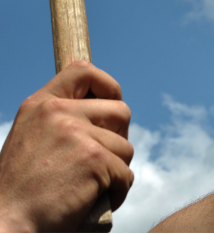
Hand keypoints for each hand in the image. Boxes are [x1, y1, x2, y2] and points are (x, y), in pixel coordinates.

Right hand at [0, 61, 133, 231]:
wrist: (6, 223)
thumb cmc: (22, 190)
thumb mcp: (32, 139)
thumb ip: (61, 119)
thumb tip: (104, 106)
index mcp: (41, 104)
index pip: (83, 70)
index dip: (108, 86)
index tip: (112, 105)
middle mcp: (57, 112)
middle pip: (121, 111)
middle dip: (120, 138)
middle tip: (104, 160)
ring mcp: (76, 134)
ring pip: (125, 148)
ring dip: (116, 171)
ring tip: (91, 188)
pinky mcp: (94, 158)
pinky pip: (126, 174)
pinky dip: (117, 192)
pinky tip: (93, 202)